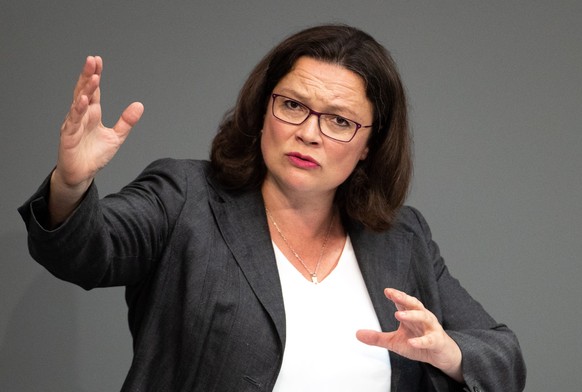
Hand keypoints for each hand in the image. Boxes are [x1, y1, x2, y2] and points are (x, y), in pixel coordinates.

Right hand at [49, 56, 143, 224]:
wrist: (82, 174)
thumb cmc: (95, 155)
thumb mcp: (116, 137)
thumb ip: (126, 121)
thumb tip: (139, 105)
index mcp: (92, 114)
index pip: (93, 90)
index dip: (95, 76)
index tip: (98, 61)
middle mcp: (81, 116)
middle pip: (84, 91)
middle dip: (88, 76)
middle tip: (92, 60)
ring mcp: (74, 125)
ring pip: (78, 103)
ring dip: (85, 90)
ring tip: (92, 77)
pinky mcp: (69, 137)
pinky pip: (73, 121)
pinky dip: (78, 110)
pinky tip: (83, 100)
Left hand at [356, 288, 463, 382]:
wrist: (442, 356)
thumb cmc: (419, 343)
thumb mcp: (395, 341)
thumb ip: (377, 337)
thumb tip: (357, 334)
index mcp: (412, 315)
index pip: (403, 302)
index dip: (396, 295)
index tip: (387, 291)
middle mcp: (422, 318)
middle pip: (414, 304)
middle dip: (404, 298)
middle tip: (393, 294)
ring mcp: (431, 329)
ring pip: (424, 317)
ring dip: (412, 315)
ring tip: (399, 314)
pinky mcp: (437, 341)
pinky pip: (430, 339)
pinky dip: (422, 341)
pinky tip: (413, 342)